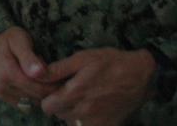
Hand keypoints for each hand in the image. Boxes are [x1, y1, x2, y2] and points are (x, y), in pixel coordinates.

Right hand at [0, 27, 59, 106]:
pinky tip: (36, 82)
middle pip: (37, 95)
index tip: (62, 73)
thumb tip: (39, 72)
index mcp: (7, 73)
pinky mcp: (5, 98)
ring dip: (43, 91)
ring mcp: (2, 94)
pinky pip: (27, 103)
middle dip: (50, 87)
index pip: (38, 87)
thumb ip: (29, 57)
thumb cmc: (12, 39)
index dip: (54, 82)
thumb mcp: (20, 41)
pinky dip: (35, 95)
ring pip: (33, 101)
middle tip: (56, 73)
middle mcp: (2, 87)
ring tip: (44, 75)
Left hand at [40, 48, 155, 125]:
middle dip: (59, 103)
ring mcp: (95, 122)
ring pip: (71, 122)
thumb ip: (58, 69)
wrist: (140, 75)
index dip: (47, 96)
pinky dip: (85, 120)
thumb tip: (36, 73)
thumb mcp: (82, 58)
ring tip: (82, 97)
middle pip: (58, 115)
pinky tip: (92, 107)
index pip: (47, 106)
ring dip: (72, 112)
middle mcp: (83, 111)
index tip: (54, 88)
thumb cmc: (110, 62)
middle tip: (69, 90)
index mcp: (75, 93)